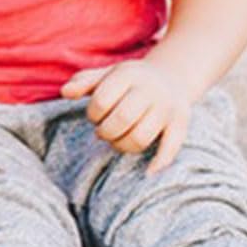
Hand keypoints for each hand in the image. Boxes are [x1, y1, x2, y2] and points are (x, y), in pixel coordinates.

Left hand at [62, 57, 191, 170]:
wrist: (170, 77)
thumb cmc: (127, 81)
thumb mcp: (105, 75)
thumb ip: (83, 82)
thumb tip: (65, 92)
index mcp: (128, 74)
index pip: (102, 101)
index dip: (92, 114)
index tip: (95, 116)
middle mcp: (151, 90)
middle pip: (122, 119)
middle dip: (105, 132)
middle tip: (102, 132)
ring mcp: (167, 108)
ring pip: (141, 138)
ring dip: (122, 146)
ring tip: (116, 141)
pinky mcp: (181, 124)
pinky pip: (171, 147)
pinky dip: (159, 162)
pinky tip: (148, 172)